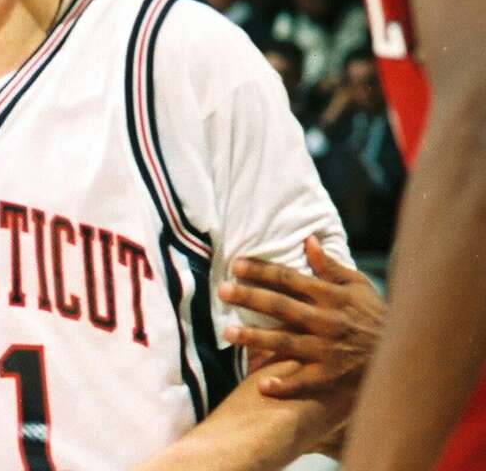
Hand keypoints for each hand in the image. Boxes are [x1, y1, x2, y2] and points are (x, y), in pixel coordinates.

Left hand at [219, 235, 385, 397]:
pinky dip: (285, 386)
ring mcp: (328, 350)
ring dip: (255, 338)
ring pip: (286, 342)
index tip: (235, 265)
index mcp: (330, 296)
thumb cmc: (375, 316)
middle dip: (250, 297)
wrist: (405, 355)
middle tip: (222, 290)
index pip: (289, 279)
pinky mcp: (333, 377)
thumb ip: (330, 266)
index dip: (262, 271)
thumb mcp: (358, 286)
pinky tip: (262, 386)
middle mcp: (326, 321)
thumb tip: (307, 240)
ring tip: (227, 333)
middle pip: (281, 306)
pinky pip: (305, 383)